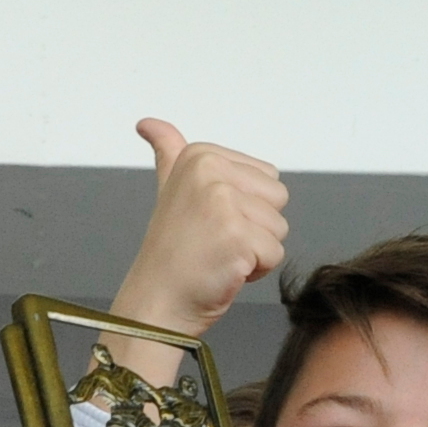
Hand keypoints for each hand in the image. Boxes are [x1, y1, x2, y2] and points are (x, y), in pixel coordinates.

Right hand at [107, 120, 287, 341]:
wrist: (156, 303)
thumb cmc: (170, 255)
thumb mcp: (169, 190)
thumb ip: (168, 151)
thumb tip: (148, 123)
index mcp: (201, 155)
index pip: (265, 177)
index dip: (245, 207)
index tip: (208, 222)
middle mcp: (211, 172)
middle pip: (277, 198)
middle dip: (254, 227)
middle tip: (214, 242)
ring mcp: (223, 203)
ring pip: (279, 227)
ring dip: (255, 250)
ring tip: (218, 256)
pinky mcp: (237, 237)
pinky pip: (274, 254)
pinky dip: (255, 271)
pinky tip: (224, 271)